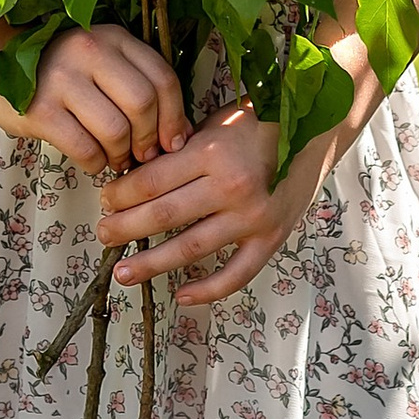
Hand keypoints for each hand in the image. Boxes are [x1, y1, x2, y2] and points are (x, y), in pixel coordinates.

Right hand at [0, 21, 186, 176]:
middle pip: (143, 104)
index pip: (162, 78)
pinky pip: (85, 149)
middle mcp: (89, 50)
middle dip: (149, 139)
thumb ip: (137, 85)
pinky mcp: (39, 109)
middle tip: (143, 155)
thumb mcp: (102, 61)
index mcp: (113, 37)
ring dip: (121, 155)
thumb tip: (177, 136)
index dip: (175, 117)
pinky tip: (92, 160)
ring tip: (116, 158)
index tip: (172, 142)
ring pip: (116, 130)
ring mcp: (62, 78)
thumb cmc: (60, 69)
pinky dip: (96, 163)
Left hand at [96, 95, 340, 308]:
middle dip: (124, 228)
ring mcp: (253, 216)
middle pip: (162, 215)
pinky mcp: (272, 237)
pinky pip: (236, 274)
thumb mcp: (211, 123)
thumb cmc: (254, 123)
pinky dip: (208, 290)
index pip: (151, 180)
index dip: (120, 194)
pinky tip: (181, 295)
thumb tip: (131, 176)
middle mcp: (231, 186)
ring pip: (190, 248)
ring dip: (151, 263)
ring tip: (123, 273)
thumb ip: (177, 148)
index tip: (104, 200)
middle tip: (102, 235)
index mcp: (211, 151)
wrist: (316, 128)